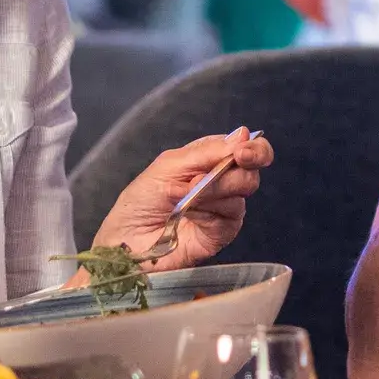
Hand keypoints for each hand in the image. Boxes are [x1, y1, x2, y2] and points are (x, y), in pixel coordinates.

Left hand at [92, 130, 273, 272]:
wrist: (126, 243)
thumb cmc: (139, 202)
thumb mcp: (168, 167)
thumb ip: (206, 152)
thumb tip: (243, 135)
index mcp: (207, 159)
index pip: (243, 147)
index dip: (252, 147)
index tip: (243, 151)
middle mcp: (220, 181)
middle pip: (250, 169)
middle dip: (242, 165)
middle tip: (225, 167)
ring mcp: (224, 208)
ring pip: (244, 189)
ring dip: (217, 188)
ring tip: (188, 196)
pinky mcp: (223, 231)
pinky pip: (232, 214)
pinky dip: (212, 208)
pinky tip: (191, 212)